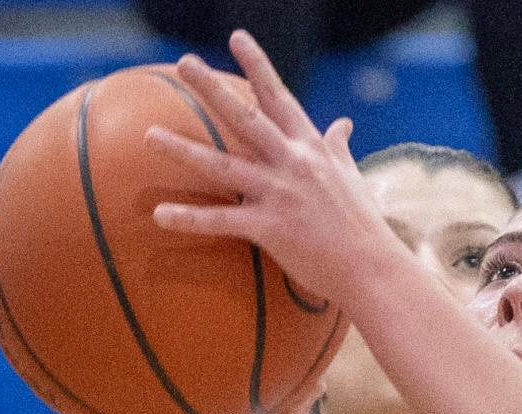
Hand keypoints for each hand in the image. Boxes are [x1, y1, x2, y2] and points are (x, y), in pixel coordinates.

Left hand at [146, 35, 385, 306]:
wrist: (372, 268)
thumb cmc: (363, 226)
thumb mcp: (352, 177)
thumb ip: (339, 147)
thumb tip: (344, 123)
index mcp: (311, 148)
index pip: (280, 98)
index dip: (258, 66)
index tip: (236, 37)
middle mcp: (292, 163)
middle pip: (245, 118)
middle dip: (213, 89)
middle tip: (184, 62)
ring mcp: (279, 194)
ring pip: (221, 165)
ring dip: (182, 150)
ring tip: (148, 135)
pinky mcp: (269, 228)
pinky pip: (220, 221)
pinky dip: (189, 218)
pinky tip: (159, 214)